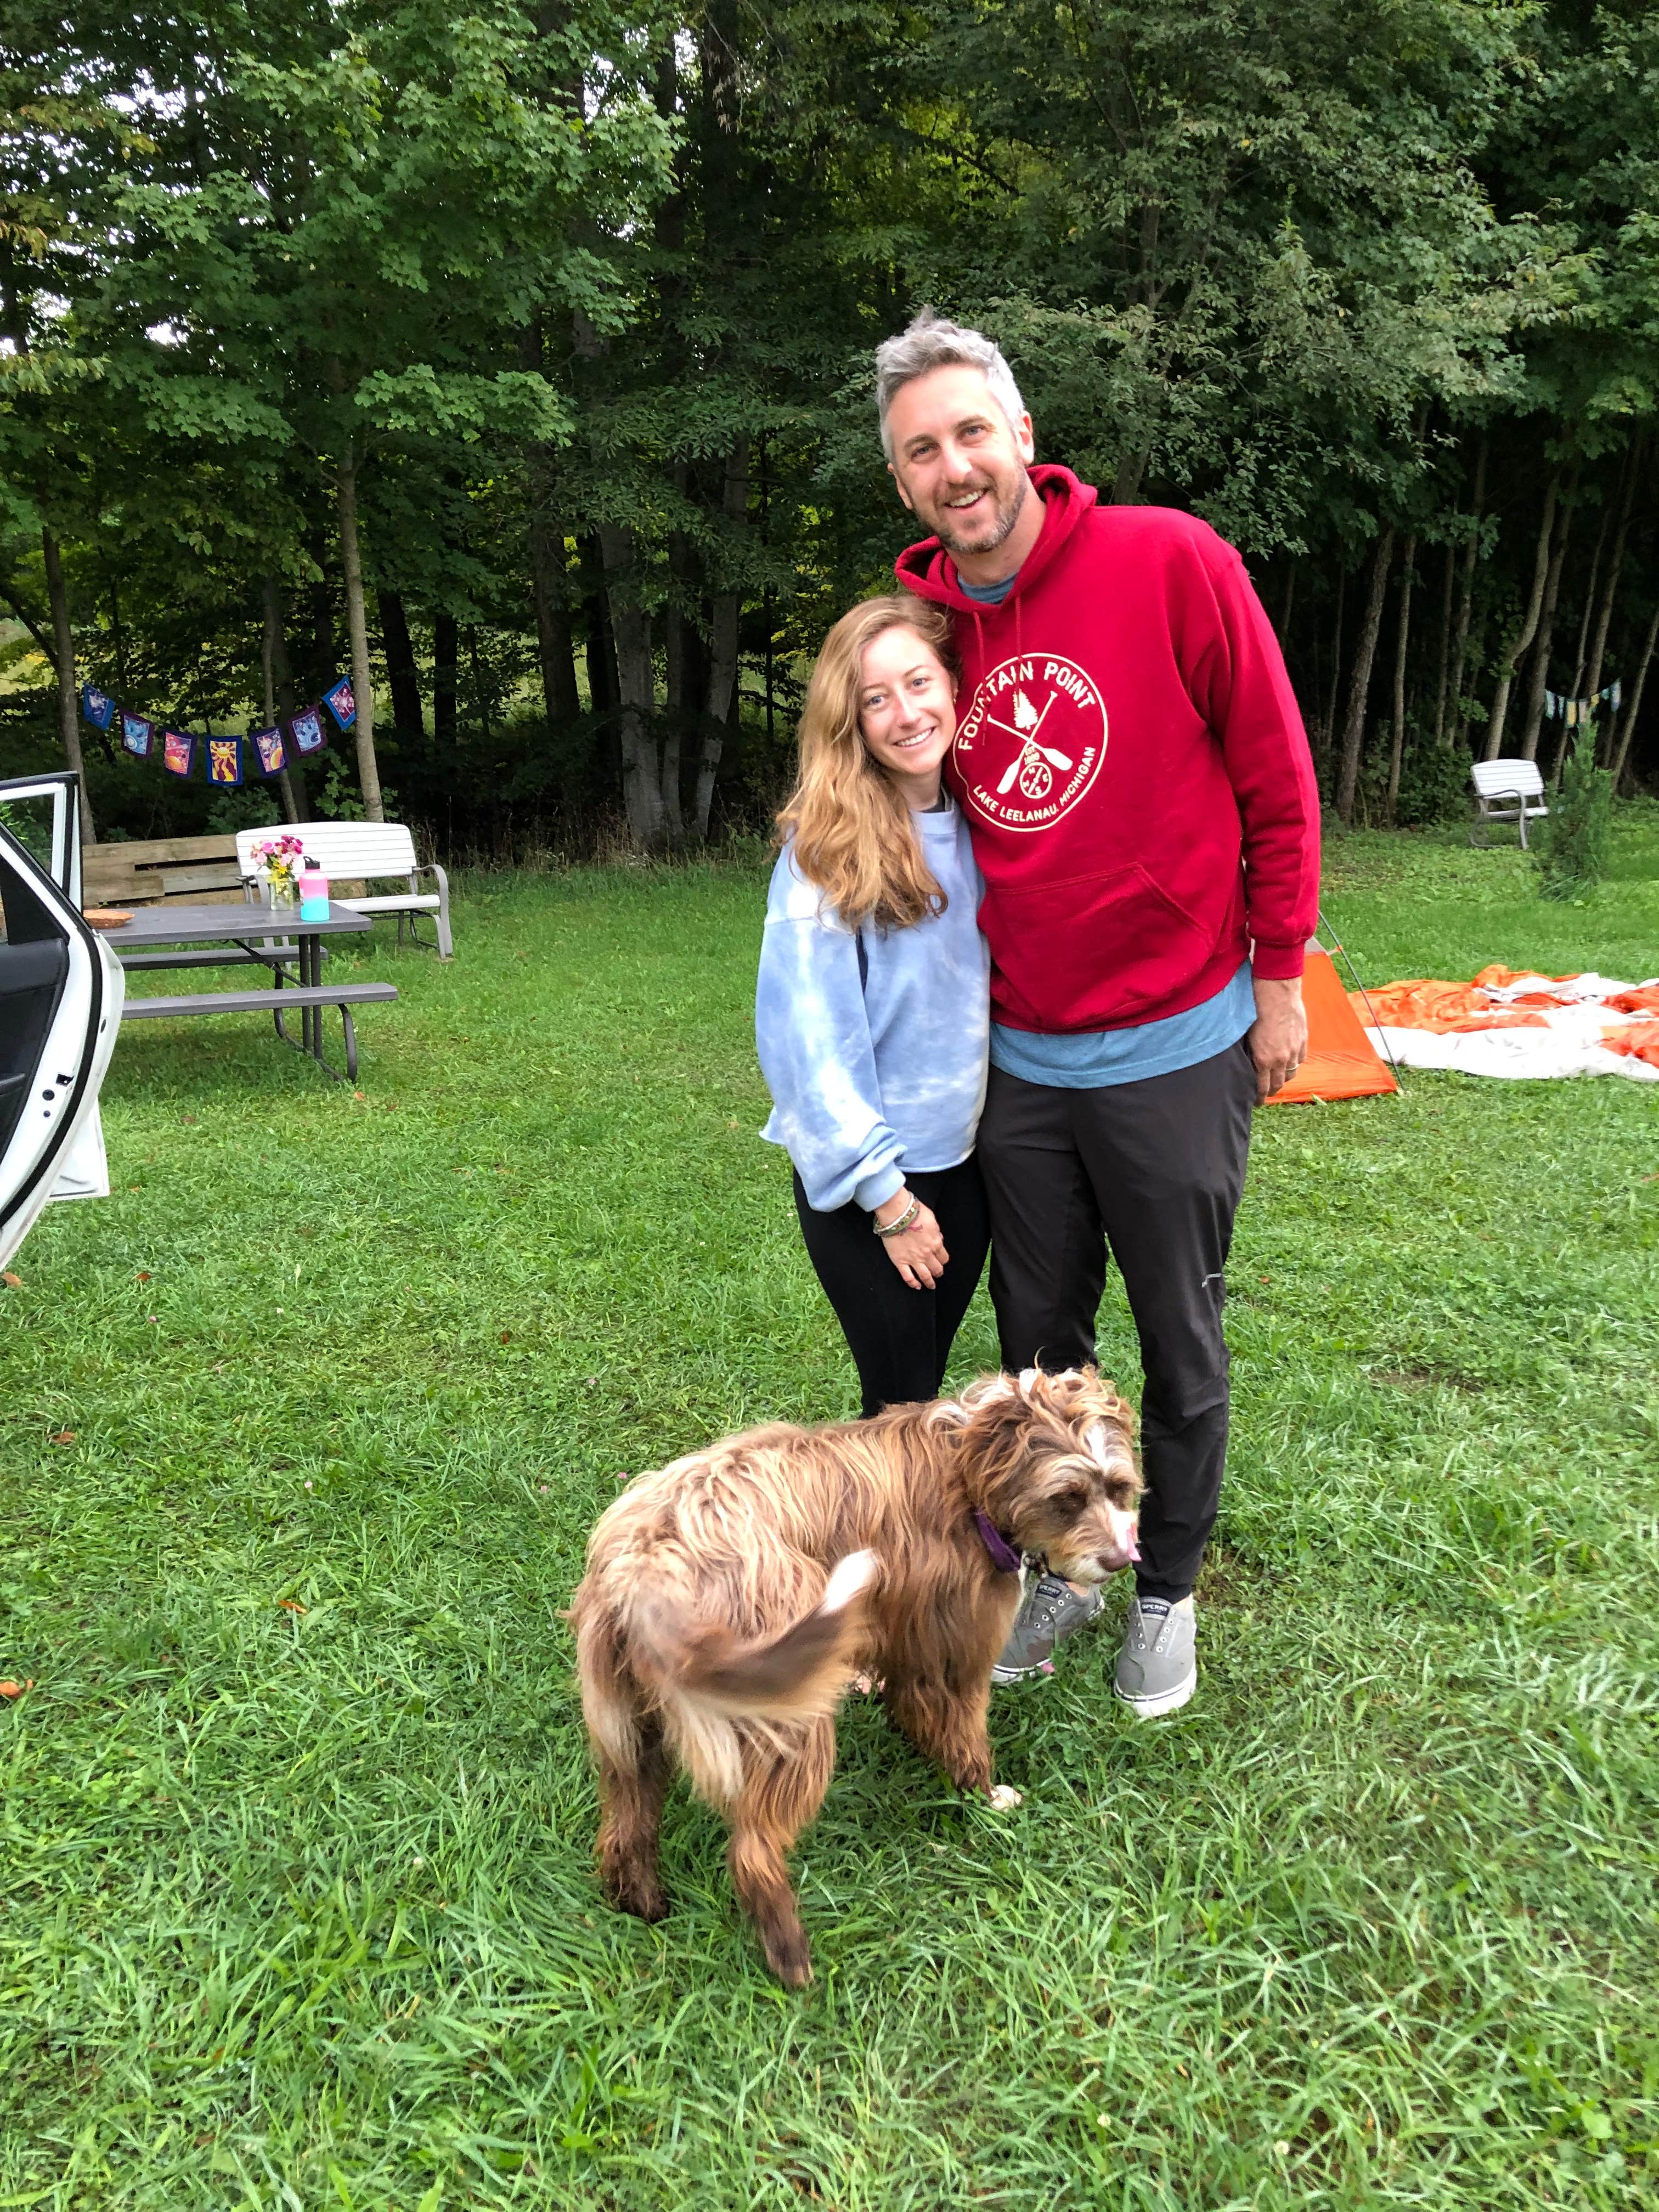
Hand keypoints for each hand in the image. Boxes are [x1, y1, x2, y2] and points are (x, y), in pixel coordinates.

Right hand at [874, 1193, 948, 1289]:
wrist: (898, 1213)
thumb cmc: (915, 1212)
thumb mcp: (933, 1220)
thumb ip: (937, 1232)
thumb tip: (938, 1238)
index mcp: (936, 1243)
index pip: (944, 1257)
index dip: (943, 1260)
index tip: (941, 1261)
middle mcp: (926, 1254)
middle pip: (936, 1269)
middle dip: (938, 1273)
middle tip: (938, 1274)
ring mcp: (913, 1259)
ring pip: (925, 1276)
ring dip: (929, 1283)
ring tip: (931, 1286)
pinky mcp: (900, 1261)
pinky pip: (908, 1277)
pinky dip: (913, 1284)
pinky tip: (917, 1287)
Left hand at [1248, 974, 1306, 1101]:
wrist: (1276, 993)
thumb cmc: (1255, 1010)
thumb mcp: (1246, 1036)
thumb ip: (1249, 1054)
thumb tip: (1245, 1065)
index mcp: (1263, 1060)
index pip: (1262, 1088)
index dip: (1259, 1098)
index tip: (1256, 1102)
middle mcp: (1280, 1059)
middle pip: (1279, 1084)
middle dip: (1271, 1091)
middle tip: (1266, 1093)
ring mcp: (1294, 1050)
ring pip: (1291, 1073)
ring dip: (1284, 1077)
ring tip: (1278, 1079)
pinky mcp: (1302, 1040)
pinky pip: (1300, 1059)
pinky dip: (1294, 1063)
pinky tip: (1289, 1062)